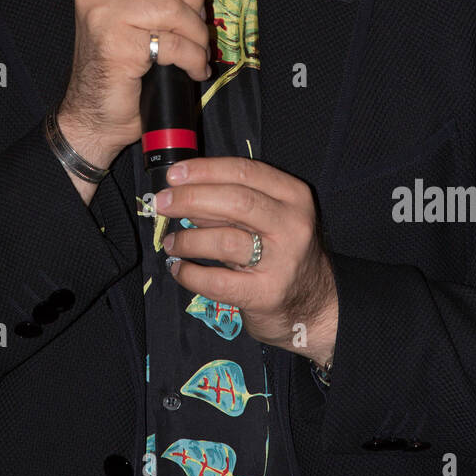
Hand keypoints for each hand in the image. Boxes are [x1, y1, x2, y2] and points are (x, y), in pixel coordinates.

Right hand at [58, 0, 210, 168]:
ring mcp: (103, 16)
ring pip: (173, 6)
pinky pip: (174, 43)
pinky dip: (193, 59)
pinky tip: (193, 69)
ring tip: (196, 49)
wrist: (94, 112)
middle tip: (196, 19)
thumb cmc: (120, 61)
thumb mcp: (136, 10)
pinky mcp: (117, 46)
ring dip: (197, 33)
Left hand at [155, 156, 337, 360]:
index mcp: (293, 196)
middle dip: (191, 199)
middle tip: (163, 204)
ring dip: (188, 239)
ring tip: (171, 242)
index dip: (205, 170)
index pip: (245, 171)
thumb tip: (183, 191)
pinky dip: (190, 273)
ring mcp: (283, 261)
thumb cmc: (280, 252)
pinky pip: (217, 281)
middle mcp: (292, 225)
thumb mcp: (268, 217)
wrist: (312, 304)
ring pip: (224, 240)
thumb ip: (232, 201)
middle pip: (235, 201)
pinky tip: (178, 268)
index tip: (174, 175)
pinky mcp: (267, 294)